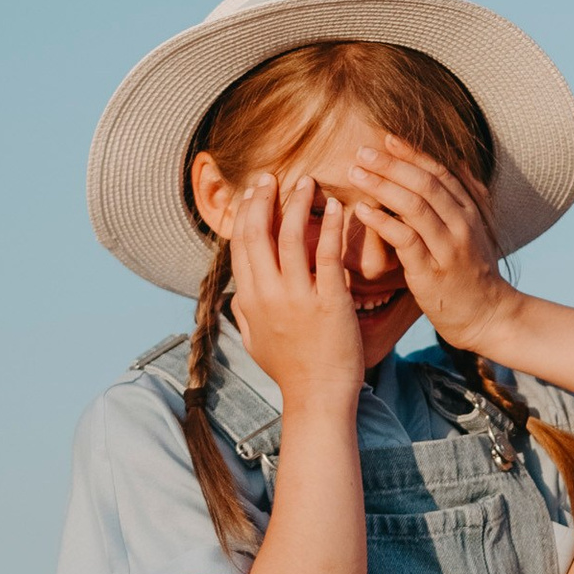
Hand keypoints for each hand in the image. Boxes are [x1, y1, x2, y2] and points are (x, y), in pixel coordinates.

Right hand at [223, 174, 365, 408]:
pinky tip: (336, 207)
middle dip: (264, 199)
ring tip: (308, 181)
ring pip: (291, 235)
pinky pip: (326, 254)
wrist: (318, 397)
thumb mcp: (255, 342)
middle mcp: (267, 295)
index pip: (241, 244)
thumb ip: (245, 313)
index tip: (255, 191)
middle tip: (274, 176)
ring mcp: (296, 298)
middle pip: (258, 232)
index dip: (247, 212)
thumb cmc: (290, 370)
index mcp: (249, 300)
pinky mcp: (328, 302)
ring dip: (297, 202)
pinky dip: (330, 225)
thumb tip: (237, 294)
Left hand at [335, 137, 514, 350]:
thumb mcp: (476, 231)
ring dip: (382, 186)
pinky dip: (382, 222)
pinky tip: (362, 211)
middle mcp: (461, 225)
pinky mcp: (431, 272)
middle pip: (425, 183)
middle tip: (362, 152)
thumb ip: (463, 199)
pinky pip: (405, 240)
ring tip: (356, 174)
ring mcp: (448, 248)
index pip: (440, 172)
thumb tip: (454, 163)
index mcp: (470, 212)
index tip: (386, 138)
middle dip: (391, 164)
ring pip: (414, 206)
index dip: (412, 153)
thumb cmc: (472, 273)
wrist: (488, 316)